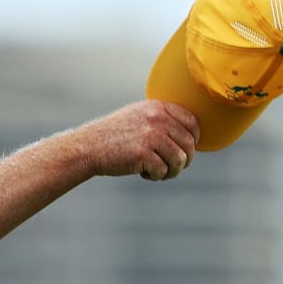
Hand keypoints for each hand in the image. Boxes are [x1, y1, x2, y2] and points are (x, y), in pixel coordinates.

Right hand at [82, 100, 199, 180]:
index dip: (193, 140)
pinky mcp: (143, 154)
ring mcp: (150, 135)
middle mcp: (157, 119)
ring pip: (180, 160)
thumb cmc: (114, 135)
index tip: (184, 150)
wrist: (88, 146)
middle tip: (171, 167)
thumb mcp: (138, 116)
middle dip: (184, 160)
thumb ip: (162, 119)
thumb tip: (190, 136)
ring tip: (157, 172)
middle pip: (189, 144)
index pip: (193, 122)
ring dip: (171, 171)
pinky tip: (142, 173)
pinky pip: (163, 171)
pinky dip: (155, 176)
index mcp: (158, 107)